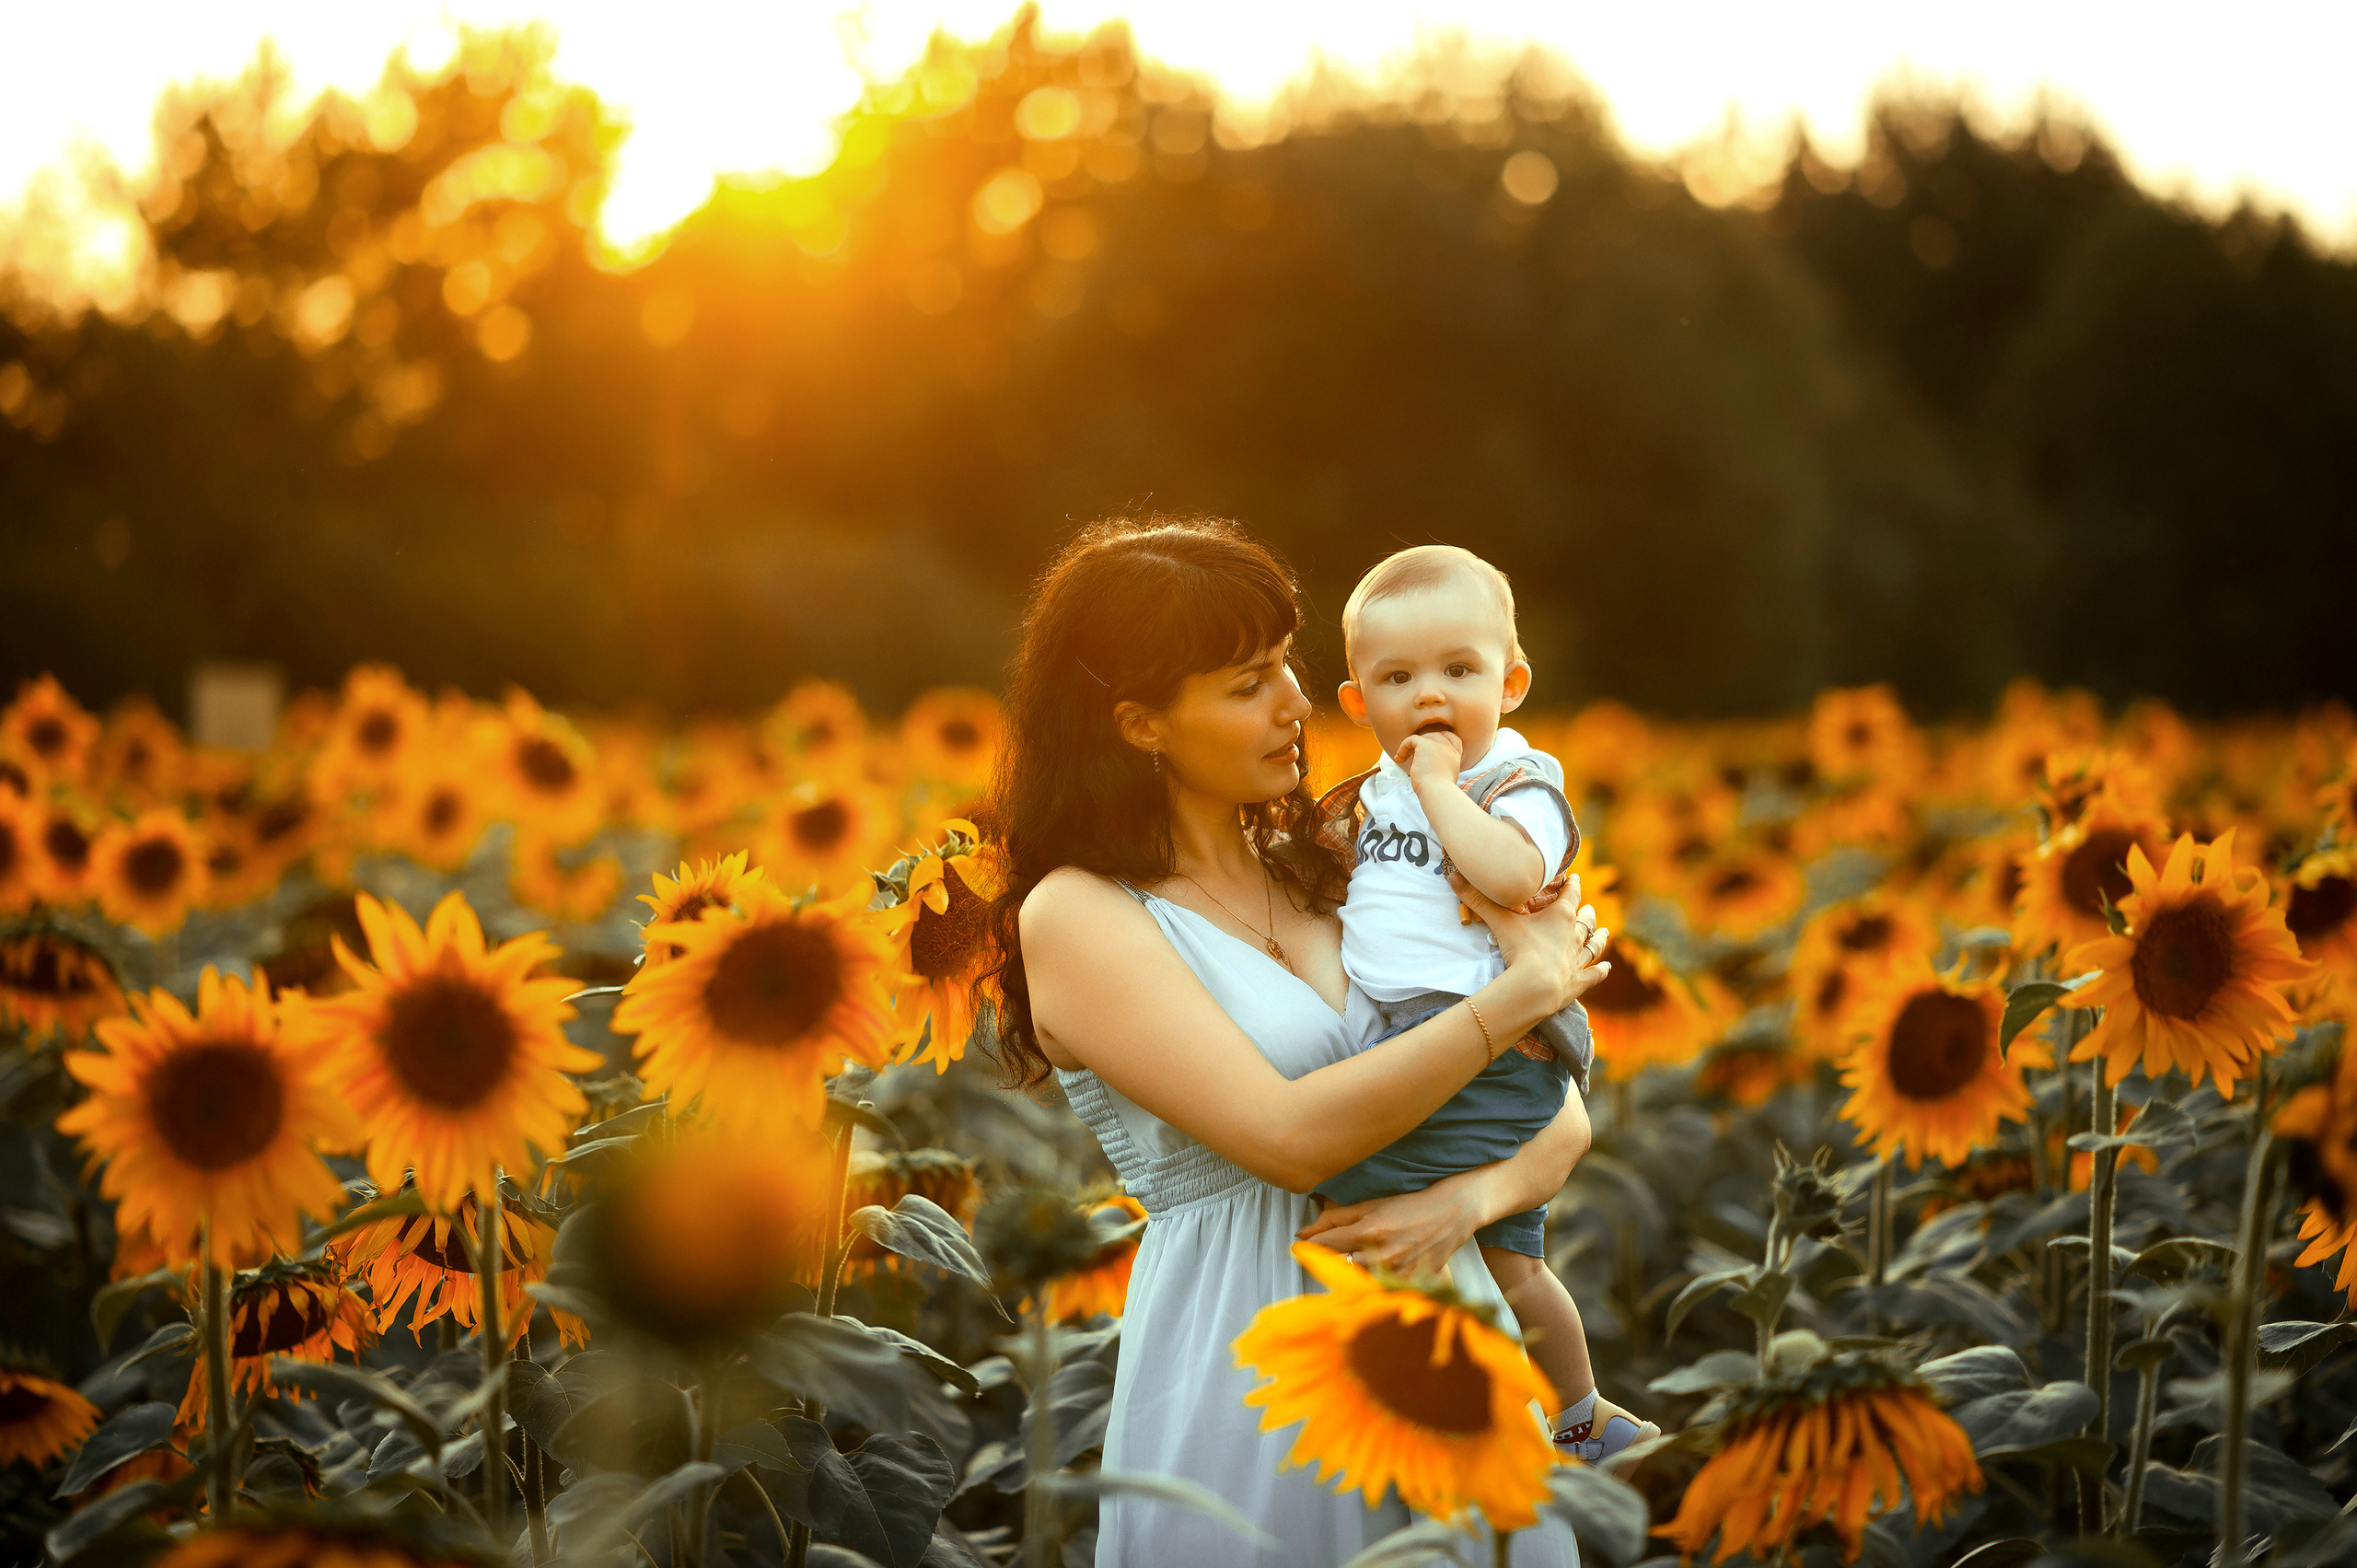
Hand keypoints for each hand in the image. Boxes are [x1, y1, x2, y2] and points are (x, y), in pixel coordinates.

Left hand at [1295, 1179, 1485, 1277]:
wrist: (1451, 1214)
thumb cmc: (1409, 1207)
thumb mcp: (1371, 1205)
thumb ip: (1336, 1218)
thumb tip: (1304, 1231)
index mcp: (1369, 1230)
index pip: (1327, 1245)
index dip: (1308, 1248)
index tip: (1297, 1249)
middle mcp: (1381, 1253)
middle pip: (1340, 1267)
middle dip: (1333, 1261)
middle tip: (1336, 1255)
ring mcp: (1397, 1271)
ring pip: (1361, 1280)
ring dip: (1356, 1273)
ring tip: (1369, 1260)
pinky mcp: (1410, 1284)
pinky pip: (1382, 1290)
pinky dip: (1377, 1283)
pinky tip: (1385, 1270)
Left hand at [1395, 727, 1463, 788]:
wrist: (1437, 791)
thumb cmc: (1438, 791)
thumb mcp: (1445, 778)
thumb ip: (1440, 768)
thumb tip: (1429, 770)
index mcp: (1455, 756)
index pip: (1452, 739)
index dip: (1441, 739)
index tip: (1429, 746)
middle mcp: (1448, 748)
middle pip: (1435, 735)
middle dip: (1423, 743)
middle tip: (1412, 754)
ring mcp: (1438, 745)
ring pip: (1423, 737)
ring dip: (1411, 746)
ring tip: (1403, 757)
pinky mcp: (1425, 745)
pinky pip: (1411, 739)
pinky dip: (1403, 746)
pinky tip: (1399, 758)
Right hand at [1450, 869, 1608, 1013]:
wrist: (1535, 986)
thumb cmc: (1521, 949)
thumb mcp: (1498, 921)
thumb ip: (1477, 899)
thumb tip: (1452, 876)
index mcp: (1561, 917)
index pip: (1570, 895)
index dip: (1572, 885)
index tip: (1574, 878)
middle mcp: (1574, 936)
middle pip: (1585, 921)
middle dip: (1587, 913)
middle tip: (1589, 909)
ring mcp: (1578, 960)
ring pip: (1594, 946)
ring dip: (1599, 939)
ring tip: (1606, 932)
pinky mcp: (1578, 982)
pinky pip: (1593, 974)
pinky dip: (1600, 971)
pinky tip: (1607, 968)